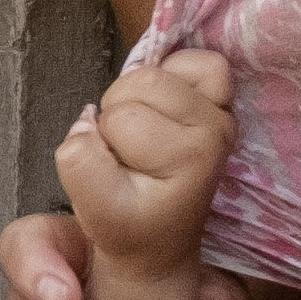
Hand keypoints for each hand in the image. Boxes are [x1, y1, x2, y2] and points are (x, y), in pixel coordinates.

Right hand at [56, 47, 236, 278]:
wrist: (157, 238)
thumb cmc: (127, 224)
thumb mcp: (94, 208)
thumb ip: (79, 163)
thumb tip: (87, 120)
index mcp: (188, 156)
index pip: (121, 118)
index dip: (104, 140)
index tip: (116, 171)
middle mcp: (214, 129)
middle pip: (141, 83)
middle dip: (116, 112)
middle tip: (123, 150)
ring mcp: (221, 112)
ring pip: (157, 70)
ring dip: (134, 95)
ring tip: (138, 133)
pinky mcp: (221, 101)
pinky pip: (197, 61)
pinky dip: (171, 72)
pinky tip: (160, 106)